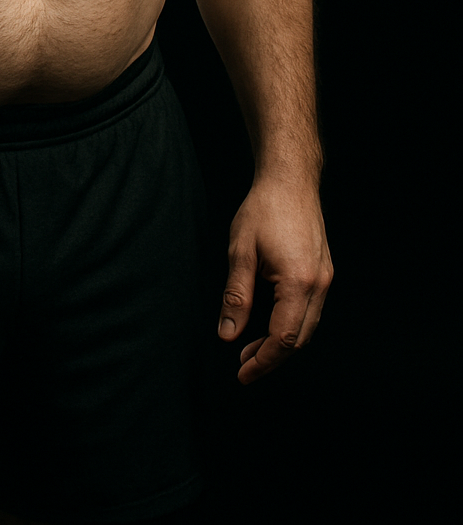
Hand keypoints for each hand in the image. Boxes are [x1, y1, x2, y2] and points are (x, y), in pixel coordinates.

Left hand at [218, 179, 332, 383]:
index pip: (282, 338)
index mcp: (298, 283)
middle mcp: (318, 285)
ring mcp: (325, 278)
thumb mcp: (240, 251)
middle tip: (242, 363)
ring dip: (281, 343)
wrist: (291, 180)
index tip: (242, 374)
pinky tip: (270, 322)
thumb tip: (228, 334)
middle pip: (298, 339)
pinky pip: (310, 310)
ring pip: (307, 327)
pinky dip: (291, 324)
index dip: (262, 361)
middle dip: (271, 357)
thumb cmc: (263, 209)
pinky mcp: (323, 271)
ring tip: (252, 347)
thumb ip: (236, 296)